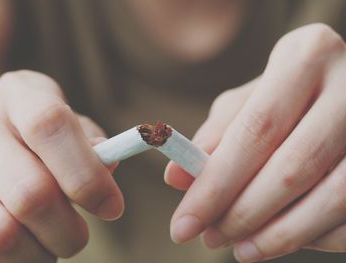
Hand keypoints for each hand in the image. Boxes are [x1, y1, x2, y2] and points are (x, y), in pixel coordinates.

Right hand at [0, 70, 123, 261]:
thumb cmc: (36, 136)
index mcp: (18, 95)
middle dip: (69, 230)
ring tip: (49, 243)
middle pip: (29, 193)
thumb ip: (91, 144)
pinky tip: (20, 249)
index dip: (87, 174)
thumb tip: (108, 168)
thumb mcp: (67, 124)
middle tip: (78, 235)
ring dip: (39, 254)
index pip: (49, 125)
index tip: (112, 208)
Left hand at [165, 23, 345, 261]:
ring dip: (278, 235)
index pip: (255, 131)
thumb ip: (214, 136)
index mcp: (305, 57)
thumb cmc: (284, 96)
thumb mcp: (248, 102)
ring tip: (240, 249)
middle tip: (208, 237)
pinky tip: (279, 237)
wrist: (340, 89)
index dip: (216, 185)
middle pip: (292, 168)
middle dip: (242, 214)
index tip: (183, 225)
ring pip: (331, 198)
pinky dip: (313, 236)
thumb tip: (176, 178)